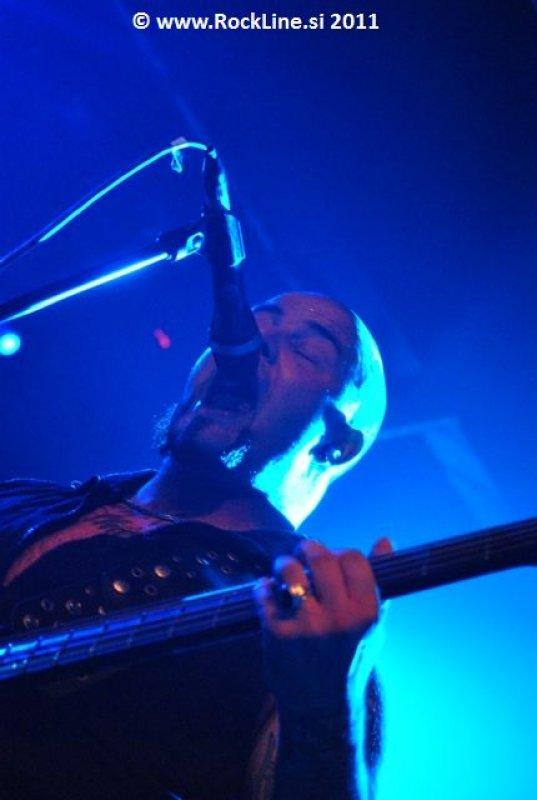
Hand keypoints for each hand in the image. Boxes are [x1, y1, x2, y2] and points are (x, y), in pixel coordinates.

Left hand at [255, 538, 391, 715]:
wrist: (322, 705)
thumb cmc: (349, 657)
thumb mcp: (372, 624)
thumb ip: (377, 582)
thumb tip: (384, 540)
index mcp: (366, 613)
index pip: (353, 558)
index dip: (341, 554)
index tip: (333, 559)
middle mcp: (339, 618)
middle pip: (321, 559)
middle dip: (309, 549)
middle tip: (304, 552)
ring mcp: (307, 626)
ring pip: (290, 571)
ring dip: (284, 563)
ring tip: (284, 568)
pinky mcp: (278, 634)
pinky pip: (265, 594)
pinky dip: (264, 588)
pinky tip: (267, 590)